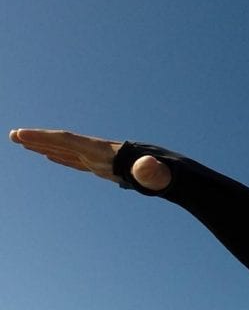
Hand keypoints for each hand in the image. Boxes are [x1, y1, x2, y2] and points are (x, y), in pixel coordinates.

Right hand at [10, 128, 170, 190]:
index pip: (68, 140)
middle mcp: (98, 151)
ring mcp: (100, 158)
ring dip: (44, 146)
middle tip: (12, 135)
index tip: (21, 134)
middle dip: (37, 139)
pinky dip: (60, 157)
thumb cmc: (163, 175)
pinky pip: (76, 160)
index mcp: (103, 151)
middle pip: (62, 142)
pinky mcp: (103, 167)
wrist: (171, 174)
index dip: (44, 137)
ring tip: (22, 142)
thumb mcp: (156, 175)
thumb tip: (147, 166)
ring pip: (66, 150)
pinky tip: (49, 156)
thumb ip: (150, 171)